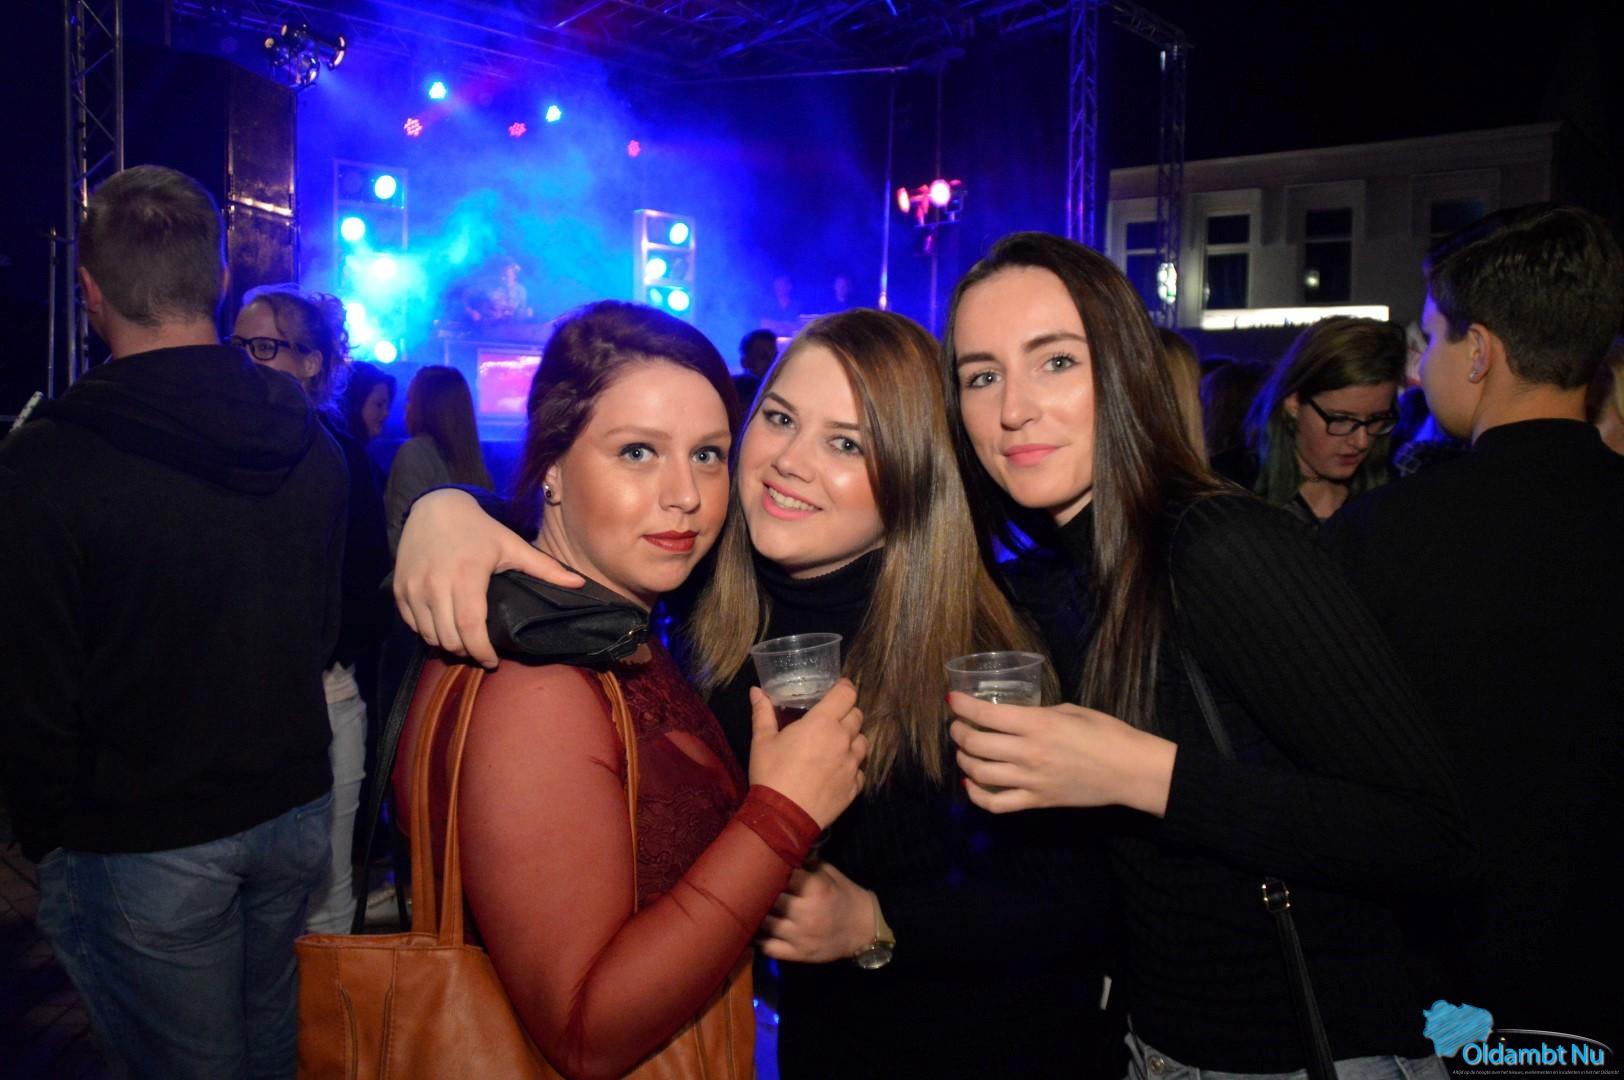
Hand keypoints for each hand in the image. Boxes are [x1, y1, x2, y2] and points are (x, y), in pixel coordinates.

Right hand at [394, 489, 583, 667]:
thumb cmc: (478, 529)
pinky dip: (427, 632)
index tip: (492, 661)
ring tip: (463, 642)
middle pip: (449, 638)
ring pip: (429, 636)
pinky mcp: (399, 589)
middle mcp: (436, 585)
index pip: (470, 628)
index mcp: (467, 576)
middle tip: (480, 651)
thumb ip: (545, 568)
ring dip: (447, 645)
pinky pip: (412, 624)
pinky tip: (443, 628)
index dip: (481, 652)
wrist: (434, 507)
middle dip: (466, 652)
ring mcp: (414, 588)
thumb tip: (579, 584)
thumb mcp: (511, 545)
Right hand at [748, 679, 865, 828]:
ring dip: (852, 739)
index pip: (847, 693)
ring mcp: (852, 764)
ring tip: (835, 745)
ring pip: (863, 742)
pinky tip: (836, 771)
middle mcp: (843, 739)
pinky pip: (860, 769)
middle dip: (847, 713)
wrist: (783, 817)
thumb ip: (763, 712)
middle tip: (831, 718)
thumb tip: (756, 690)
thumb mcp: (762, 740)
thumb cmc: (771, 774)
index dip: (845, 687)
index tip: (838, 688)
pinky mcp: (855, 786)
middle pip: (858, 716)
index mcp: (823, 722)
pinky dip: (852, 767)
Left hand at [757, 863, 875, 963]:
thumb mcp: (829, 873)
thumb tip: (780, 849)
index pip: (782, 875)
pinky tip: (754, 928)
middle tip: (750, 885)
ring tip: (749, 905)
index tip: (760, 865)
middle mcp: (807, 913)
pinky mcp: (798, 955)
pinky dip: (757, 938)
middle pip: (769, 899)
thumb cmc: (844, 895)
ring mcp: (801, 937)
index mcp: (817, 889)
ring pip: (765, 923)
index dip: (769, 869)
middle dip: (760, 891)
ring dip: (756, 913)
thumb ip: (805, 863)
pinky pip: (768, 947)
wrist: (865, 928)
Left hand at [946, 691, 1176, 816]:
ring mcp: (1031, 780)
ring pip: (979, 773)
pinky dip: (976, 795)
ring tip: (964, 750)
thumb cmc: (1106, 733)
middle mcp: (1028, 752)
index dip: (962, 705)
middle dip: (958, 732)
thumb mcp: (1070, 711)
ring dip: (963, 759)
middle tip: (957, 725)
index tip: (952, 698)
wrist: (1129, 770)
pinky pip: (996, 804)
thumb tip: (1013, 717)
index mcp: (1037, 724)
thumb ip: (1038, 714)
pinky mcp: (1036, 801)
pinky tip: (971, 783)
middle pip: (976, 743)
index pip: (986, 714)